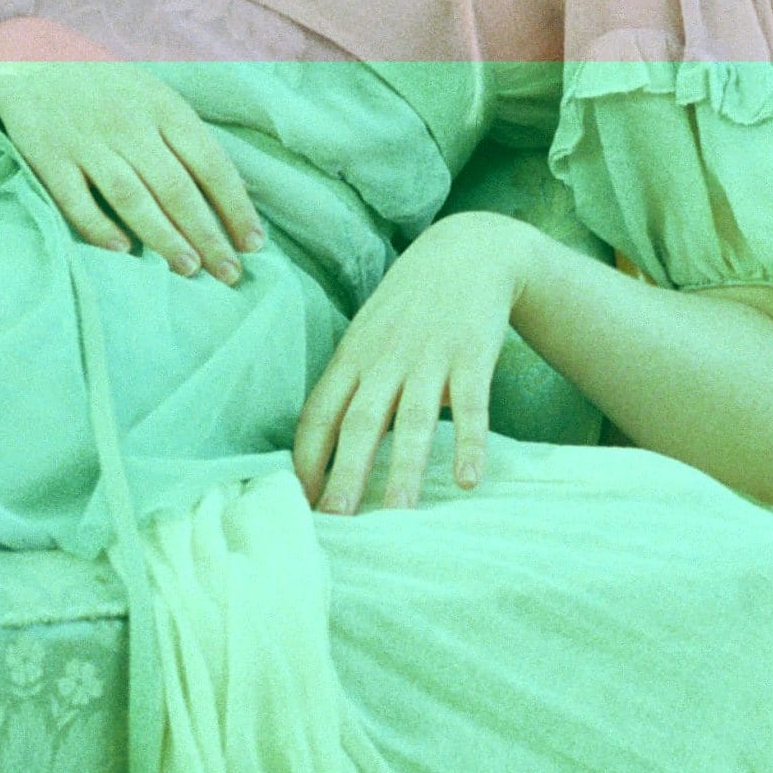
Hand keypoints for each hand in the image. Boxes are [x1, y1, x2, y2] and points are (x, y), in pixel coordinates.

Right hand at [0, 15, 264, 282]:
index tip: (253, 243)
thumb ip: (187, 137)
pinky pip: (76, 199)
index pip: (210, 162)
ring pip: (131, 196)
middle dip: (207, 233)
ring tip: (189, 269)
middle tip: (228, 273)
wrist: (31, 61)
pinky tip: (122, 251)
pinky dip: (99, 227)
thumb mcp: (155, 95)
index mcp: (163, 107)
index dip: (234, 205)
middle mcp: (129, 125)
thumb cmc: (107, 87)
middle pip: (175, 186)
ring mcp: (88, 142)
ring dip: (163, 236)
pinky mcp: (51, 158)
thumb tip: (232, 191)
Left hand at [293, 211, 534, 513]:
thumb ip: (351, 385)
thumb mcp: (369, 336)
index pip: (319, 413)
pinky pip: (471, 404)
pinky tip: (467, 479)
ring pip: (412, 419)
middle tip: (334, 521)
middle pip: (359, 421)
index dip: (307, 459)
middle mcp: (385, 358)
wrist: (469, 250)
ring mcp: (429, 356)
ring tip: (396, 515)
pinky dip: (469, 441)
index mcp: (353, 357)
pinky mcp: (472, 354)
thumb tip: (322, 452)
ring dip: (403, 468)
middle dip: (345, 472)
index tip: (300, 505)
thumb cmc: (410, 305)